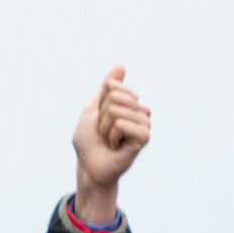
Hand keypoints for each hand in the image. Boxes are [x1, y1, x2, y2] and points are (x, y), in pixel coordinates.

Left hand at [71, 65, 150, 222]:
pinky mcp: (144, 137)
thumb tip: (121, 66)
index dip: (100, 104)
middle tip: (104, 132)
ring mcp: (143, 124)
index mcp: (129, 104)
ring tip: (109, 140)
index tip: (99, 119)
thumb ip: (107, 88)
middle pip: (115, 98)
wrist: (89, 165)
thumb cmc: (89, 140)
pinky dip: (112, 135)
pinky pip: (123, 124)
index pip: (113, 88)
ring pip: (117, 111)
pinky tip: (115, 146)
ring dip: (105, 128)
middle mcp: (139, 112)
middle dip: (102, 116)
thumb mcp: (94, 108)